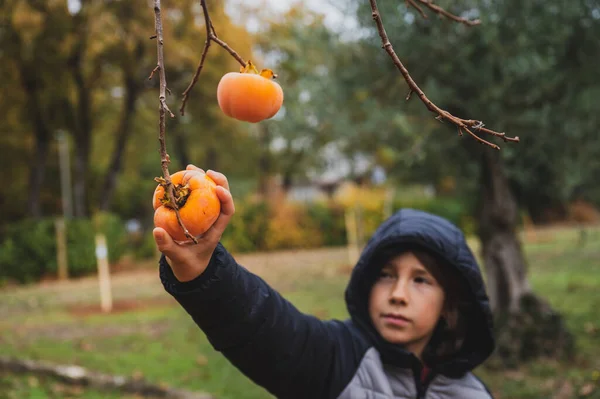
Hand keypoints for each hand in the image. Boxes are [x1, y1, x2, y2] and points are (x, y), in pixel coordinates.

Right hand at [153, 165, 234, 281]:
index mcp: (215, 231)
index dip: (226, 198)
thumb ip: (167, 246)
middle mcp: (212, 219)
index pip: (227, 212)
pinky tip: (179, 175)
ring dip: (202, 178)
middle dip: (218, 182)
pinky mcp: (194, 211)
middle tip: (206, 171)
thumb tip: (156, 230)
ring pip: (208, 192)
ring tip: (190, 167)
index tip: (218, 188)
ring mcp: (204, 214)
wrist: (187, 267)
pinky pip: (194, 195)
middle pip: (222, 197)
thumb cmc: (186, 264)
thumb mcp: (177, 258)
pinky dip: (187, 184)